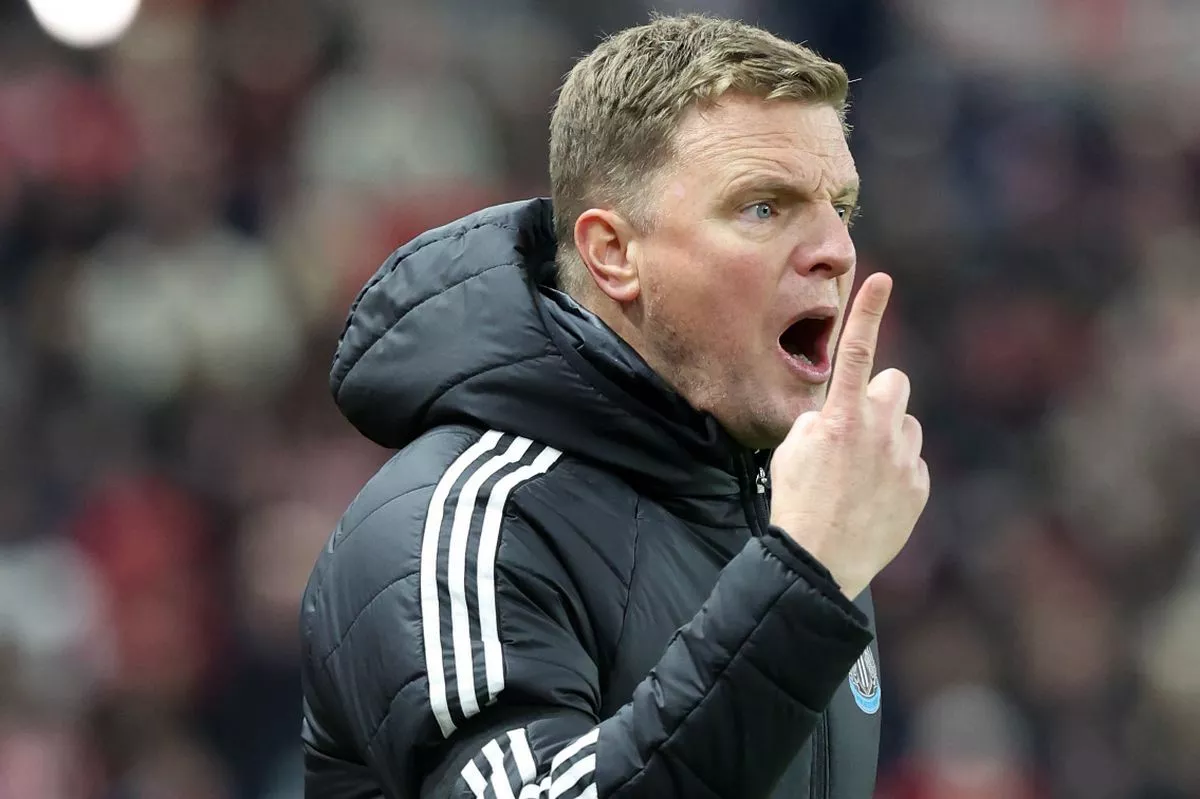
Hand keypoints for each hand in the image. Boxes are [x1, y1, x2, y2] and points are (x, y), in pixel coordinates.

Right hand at [769, 273, 929, 599]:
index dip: (869, 311)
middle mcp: (879, 430)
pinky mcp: (918, 487)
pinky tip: (871, 497)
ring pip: (907, 425)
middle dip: (878, 397)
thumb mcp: (791, 449)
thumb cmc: (795, 501)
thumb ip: (819, 419)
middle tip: (855, 427)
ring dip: (889, 436)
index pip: (858, 350)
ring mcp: (904, 459)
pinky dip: (896, 473)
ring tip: (860, 471)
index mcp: (841, 415)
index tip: (882, 279)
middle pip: (894, 384)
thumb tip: (836, 414)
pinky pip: (912, 463)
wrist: (819, 561)